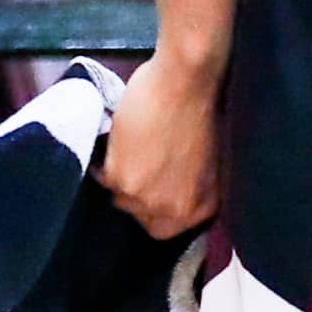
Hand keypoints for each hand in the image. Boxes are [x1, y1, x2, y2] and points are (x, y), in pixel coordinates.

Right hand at [102, 39, 225, 236]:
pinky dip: (105, 162)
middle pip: (141, 216)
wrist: (184, 82)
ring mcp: (144, 197)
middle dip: (139, 194)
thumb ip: (192, 185)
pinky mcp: (119, 177)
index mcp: (198, 207)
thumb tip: (173, 191)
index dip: (156, 210)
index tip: (151, 191)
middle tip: (139, 167)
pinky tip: (115, 143)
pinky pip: (102, 179)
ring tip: (128, 152)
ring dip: (123, 177)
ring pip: (120, 198)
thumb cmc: (203, 109)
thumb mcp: (209, 160)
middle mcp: (171, 209)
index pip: (166, 229)